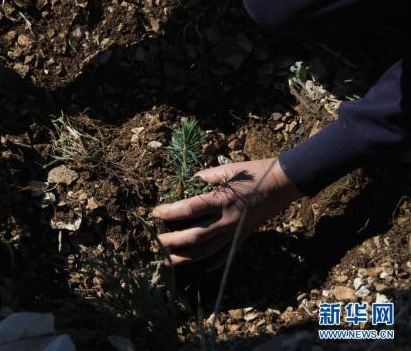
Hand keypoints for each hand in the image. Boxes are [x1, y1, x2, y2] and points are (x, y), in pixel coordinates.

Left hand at [152, 158, 302, 268]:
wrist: (282, 183)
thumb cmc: (252, 172)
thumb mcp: (226, 169)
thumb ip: (204, 177)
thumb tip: (186, 184)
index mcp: (221, 200)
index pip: (189, 209)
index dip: (169, 212)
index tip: (154, 213)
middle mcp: (227, 220)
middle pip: (194, 236)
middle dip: (172, 241)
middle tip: (156, 241)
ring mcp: (235, 233)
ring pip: (207, 252)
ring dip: (186, 257)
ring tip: (169, 259)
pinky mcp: (242, 238)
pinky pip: (225, 256)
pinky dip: (211, 264)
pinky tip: (199, 267)